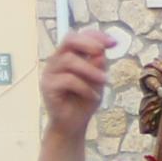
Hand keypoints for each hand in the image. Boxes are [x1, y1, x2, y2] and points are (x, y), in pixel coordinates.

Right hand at [42, 27, 111, 142]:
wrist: (72, 125)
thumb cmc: (84, 101)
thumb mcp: (97, 81)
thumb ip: (98, 65)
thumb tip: (101, 52)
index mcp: (67, 55)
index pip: (78, 37)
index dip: (95, 36)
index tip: (114, 42)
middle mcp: (56, 60)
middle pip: (69, 40)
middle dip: (88, 43)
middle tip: (102, 52)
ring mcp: (50, 73)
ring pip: (69, 60)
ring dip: (90, 69)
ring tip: (104, 81)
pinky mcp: (48, 87)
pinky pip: (68, 80)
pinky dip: (84, 87)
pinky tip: (93, 96)